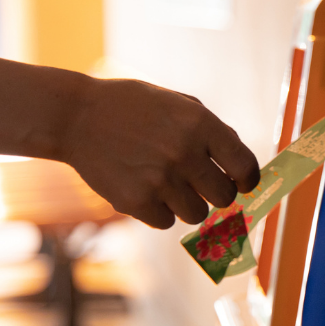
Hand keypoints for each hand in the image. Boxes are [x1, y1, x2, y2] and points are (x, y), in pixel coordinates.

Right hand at [62, 77, 260, 228]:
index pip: (244, 166)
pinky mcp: (136, 202)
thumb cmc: (131, 108)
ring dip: (186, 204)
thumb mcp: (176, 103)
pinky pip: (166, 222)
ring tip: (165, 183)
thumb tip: (242, 167)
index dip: (248, 180)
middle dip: (216, 193)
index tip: (243, 184)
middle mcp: (184, 153)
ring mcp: (160, 180)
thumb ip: (211, 130)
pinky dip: (159, 212)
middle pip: (224, 197)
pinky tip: (143, 189)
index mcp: (199, 124)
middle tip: (200, 185)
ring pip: (196, 214)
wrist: (76, 118)